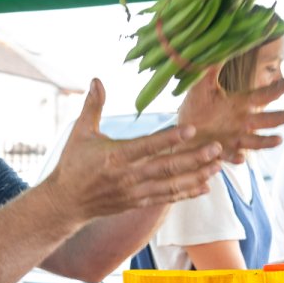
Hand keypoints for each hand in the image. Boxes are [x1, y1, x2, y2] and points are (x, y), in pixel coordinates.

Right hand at [38, 79, 223, 223]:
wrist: (66, 202)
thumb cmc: (73, 164)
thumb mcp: (79, 133)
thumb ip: (92, 106)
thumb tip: (97, 79)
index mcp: (114, 157)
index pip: (147, 145)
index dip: (170, 138)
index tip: (192, 129)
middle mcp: (127, 176)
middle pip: (166, 167)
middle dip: (194, 158)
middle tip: (216, 147)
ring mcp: (134, 192)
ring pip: (171, 185)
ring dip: (196, 176)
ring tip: (217, 165)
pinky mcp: (137, 203)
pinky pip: (166, 198)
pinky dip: (187, 193)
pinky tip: (205, 186)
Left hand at [177, 66, 283, 163]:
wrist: (181, 132)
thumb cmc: (195, 108)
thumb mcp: (202, 86)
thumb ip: (211, 68)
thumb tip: (219, 45)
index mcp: (240, 105)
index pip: (263, 96)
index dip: (278, 89)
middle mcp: (241, 123)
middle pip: (266, 120)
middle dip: (281, 117)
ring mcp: (233, 139)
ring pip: (254, 141)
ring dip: (266, 141)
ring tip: (278, 139)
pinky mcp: (220, 152)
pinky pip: (230, 155)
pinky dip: (236, 157)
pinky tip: (241, 158)